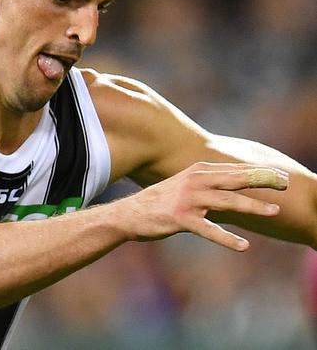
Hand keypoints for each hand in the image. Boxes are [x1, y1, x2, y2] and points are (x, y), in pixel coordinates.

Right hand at [119, 162, 287, 250]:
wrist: (129, 214)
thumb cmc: (160, 201)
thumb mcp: (185, 185)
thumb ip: (208, 182)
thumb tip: (233, 182)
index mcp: (197, 171)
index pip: (234, 170)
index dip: (259, 172)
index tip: (281, 176)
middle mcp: (194, 181)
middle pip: (235, 180)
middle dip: (262, 180)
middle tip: (286, 184)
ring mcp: (187, 199)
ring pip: (227, 201)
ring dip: (253, 206)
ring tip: (275, 211)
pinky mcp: (180, 218)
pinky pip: (208, 230)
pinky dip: (227, 239)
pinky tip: (243, 246)